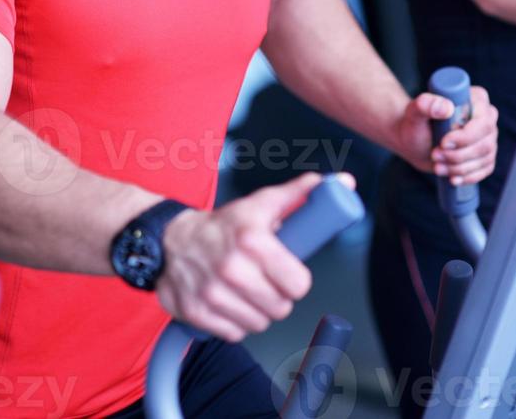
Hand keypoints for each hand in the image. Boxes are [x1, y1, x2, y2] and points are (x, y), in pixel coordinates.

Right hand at [156, 171, 354, 341]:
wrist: (171, 239)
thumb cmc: (224, 225)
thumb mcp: (262, 204)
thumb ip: (302, 195)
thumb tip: (344, 183)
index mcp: (252, 239)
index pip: (299, 285)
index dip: (296, 280)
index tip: (287, 271)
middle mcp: (231, 268)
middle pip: (280, 308)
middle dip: (277, 296)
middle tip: (264, 278)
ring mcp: (211, 293)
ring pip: (259, 324)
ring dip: (256, 310)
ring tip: (245, 288)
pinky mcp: (196, 313)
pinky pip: (234, 334)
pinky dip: (234, 322)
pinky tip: (228, 300)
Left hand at [397, 85, 497, 184]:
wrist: (414, 140)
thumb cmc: (415, 123)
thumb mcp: (415, 112)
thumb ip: (425, 104)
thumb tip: (446, 108)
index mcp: (476, 99)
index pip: (483, 122)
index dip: (465, 137)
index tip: (443, 143)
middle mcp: (487, 117)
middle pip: (485, 143)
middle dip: (458, 155)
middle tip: (435, 155)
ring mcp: (488, 137)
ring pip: (485, 158)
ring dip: (459, 167)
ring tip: (437, 165)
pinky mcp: (486, 155)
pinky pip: (485, 169)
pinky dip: (467, 176)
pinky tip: (452, 178)